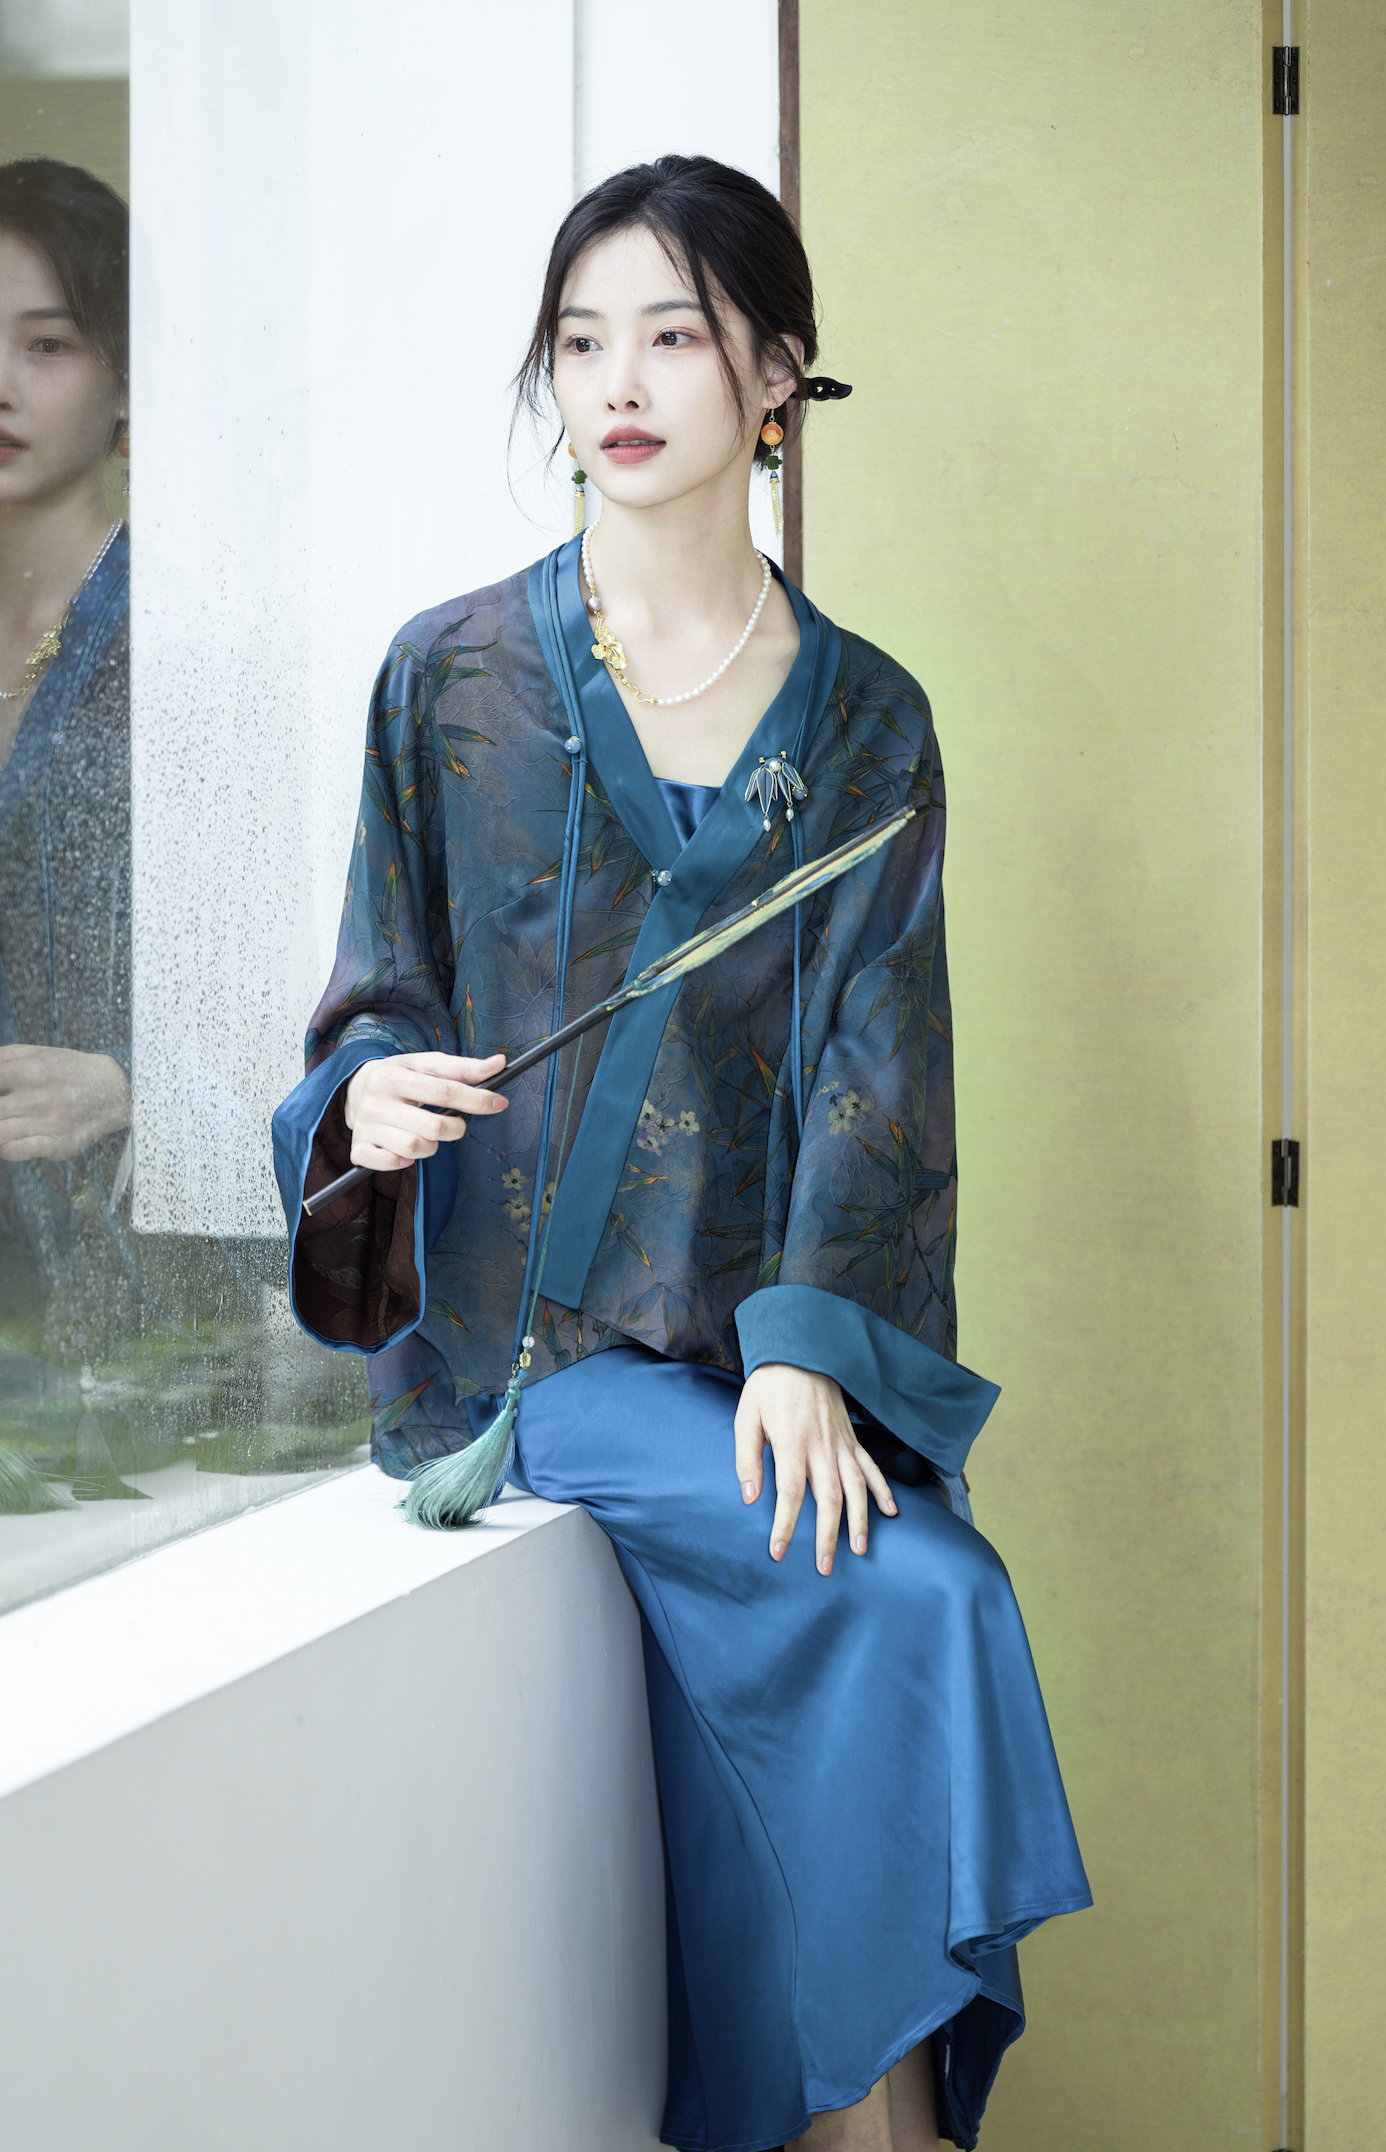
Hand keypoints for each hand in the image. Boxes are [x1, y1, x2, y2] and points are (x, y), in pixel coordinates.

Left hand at [0, 1044, 131, 1162]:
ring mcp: (49, 1124)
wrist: (116, 1091)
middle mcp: (40, 1098)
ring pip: (0, 1134)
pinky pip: (15, 1152)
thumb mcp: (40, 1052)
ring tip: (5, 1122)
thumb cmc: (71, 1070)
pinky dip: (4, 1147)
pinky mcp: (58, 1145)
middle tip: (3, 1110)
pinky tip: (9, 1139)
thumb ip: (5, 1057)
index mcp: (32, 1071)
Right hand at [343, 1050, 506, 1170]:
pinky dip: (404, 1161)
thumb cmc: (401, 1076)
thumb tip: (499, 1063)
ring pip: (415, 1149)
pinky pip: (390, 1164)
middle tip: (453, 1124)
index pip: (444, 1091)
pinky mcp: (359, 1149)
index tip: (499, 1103)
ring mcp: (365, 1128)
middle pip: (433, 1127)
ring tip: (426, 1134)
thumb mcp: (427, 1064)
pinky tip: (405, 1150)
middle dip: (455, 1129)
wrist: (356, 1088)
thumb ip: (464, 1067)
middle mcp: (375, 1102)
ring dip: (431, 1147)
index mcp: (392, 1076)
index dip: (477, 1099)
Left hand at [734, 1363, 897, 1575]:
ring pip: (856, 1487)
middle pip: (829, 1498)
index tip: (779, 1552)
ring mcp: (841, 1442)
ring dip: (859, 1520)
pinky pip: (871, 1467)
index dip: (786, 1525)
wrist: (800, 1351)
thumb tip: (750, 1498)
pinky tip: (890, 1512)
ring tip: (859, 1549)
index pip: (790, 1492)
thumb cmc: (768, 1387)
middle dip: (828, 1535)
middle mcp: (822, 1445)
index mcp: (792, 1441)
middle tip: (824, 1567)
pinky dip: (883, 1489)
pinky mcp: (851, 1438)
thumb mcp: (746, 1417)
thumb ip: (747, 1458)